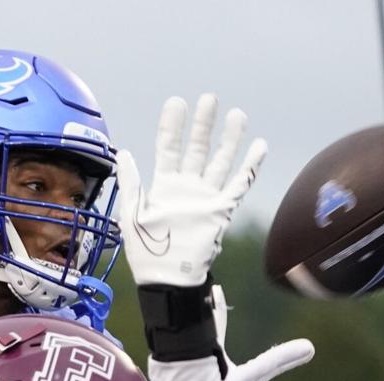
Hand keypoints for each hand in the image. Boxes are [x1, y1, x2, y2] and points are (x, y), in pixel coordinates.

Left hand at [116, 94, 267, 286]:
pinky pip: (239, 185)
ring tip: (237, 115)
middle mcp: (187, 187)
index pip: (169, 148)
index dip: (172, 126)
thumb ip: (131, 181)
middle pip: (197, 149)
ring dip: (229, 139)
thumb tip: (123, 152)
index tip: (177, 103)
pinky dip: (250, 167)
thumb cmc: (146, 250)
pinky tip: (259, 146)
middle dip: (203, 124)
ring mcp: (205, 198)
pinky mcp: (221, 211)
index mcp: (163, 185)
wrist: (166, 278)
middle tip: (210, 99)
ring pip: (220, 162)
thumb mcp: (131, 212)